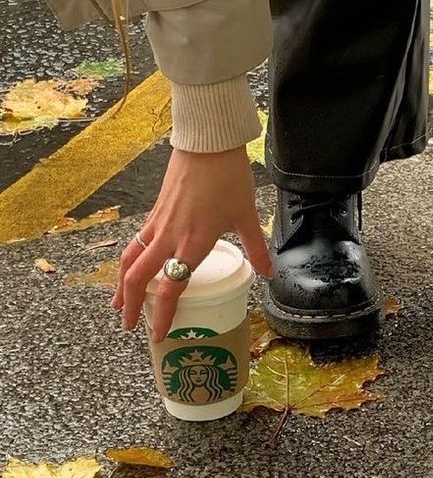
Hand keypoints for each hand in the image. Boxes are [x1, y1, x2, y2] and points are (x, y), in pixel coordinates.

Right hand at [112, 146, 272, 340]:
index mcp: (194, 242)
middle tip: (129, 327)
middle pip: (140, 278)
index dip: (163, 314)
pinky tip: (131, 268)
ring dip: (123, 285)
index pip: (172, 288)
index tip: (158, 334)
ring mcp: (159, 223)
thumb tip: (269, 273)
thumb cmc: (228, 177)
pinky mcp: (155, 211)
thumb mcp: (247, 215)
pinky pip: (136, 242)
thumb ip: (256, 248)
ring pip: (132, 260)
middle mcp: (170, 237)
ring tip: (118, 305)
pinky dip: (129, 261)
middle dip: (131, 305)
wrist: (207, 143)